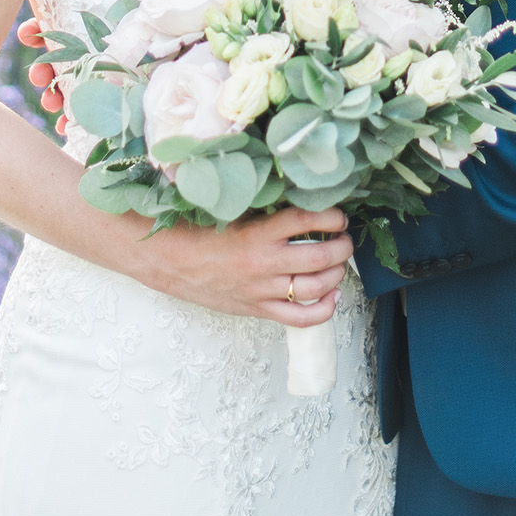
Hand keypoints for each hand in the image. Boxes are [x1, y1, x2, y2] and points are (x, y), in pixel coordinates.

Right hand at [128, 207, 351, 324]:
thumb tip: (300, 198)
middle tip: (345, 238)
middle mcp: (264, 262)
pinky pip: (300, 317)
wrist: (170, 261)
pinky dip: (323, 310)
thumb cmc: (200, 231)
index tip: (338, 214)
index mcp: (258, 232)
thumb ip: (265, 210)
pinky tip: (332, 297)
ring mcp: (263, 289)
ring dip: (337, 274)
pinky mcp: (258, 309)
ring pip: (316, 287)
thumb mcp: (233, 212)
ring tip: (339, 263)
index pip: (307, 220)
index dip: (332, 216)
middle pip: (320, 256)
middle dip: (342, 246)